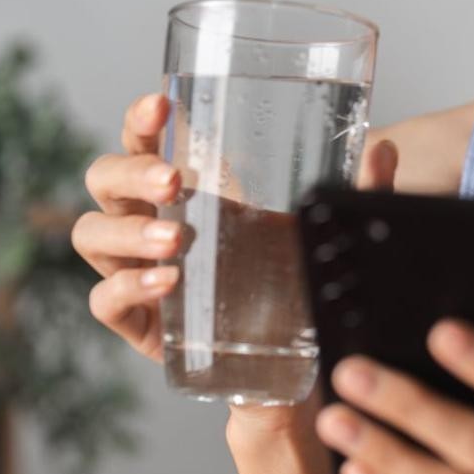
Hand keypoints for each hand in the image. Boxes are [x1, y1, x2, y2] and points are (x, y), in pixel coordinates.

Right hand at [72, 90, 398, 438]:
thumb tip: (382, 148)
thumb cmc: (292, 281)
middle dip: (131, 172)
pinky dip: (129, 287)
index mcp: (184, 187)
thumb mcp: (325, 232)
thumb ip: (356, 192)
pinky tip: (167, 283)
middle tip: (174, 182)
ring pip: (91, 234)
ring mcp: (134, 271)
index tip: (161, 104)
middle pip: (104, 179)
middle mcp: (147, 221)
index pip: (144, 139)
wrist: (293, 369)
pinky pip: (106, 300)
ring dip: (127, 232)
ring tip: (176, 242)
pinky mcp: (138, 324)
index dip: (141, 119)